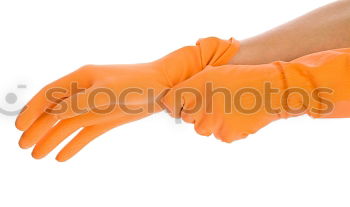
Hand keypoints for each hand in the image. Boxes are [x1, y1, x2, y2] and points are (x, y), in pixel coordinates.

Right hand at [15, 37, 238, 160]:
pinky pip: (86, 132)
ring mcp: (96, 106)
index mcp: (82, 79)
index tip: (20, 127)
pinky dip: (74, 143)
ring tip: (37, 155)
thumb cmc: (137, 84)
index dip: (33, 110)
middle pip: (55, 112)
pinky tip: (62, 155)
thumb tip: (54, 112)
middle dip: (38, 128)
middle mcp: (85, 91)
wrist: (163, 88)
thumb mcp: (107, 92)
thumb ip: (81, 102)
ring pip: (69, 124)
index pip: (50, 95)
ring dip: (52, 138)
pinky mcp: (107, 118)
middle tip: (23, 146)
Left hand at [162, 49, 349, 141]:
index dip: (175, 104)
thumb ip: (194, 85)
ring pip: (203, 129)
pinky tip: (238, 117)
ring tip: (229, 109)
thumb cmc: (242, 77)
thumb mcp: (214, 73)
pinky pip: (219, 135)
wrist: (270, 90)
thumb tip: (180, 100)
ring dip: (211, 122)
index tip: (182, 104)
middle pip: (187, 118)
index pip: (170, 102)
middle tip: (216, 103)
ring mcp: (211, 123)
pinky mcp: (224, 135)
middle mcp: (198, 106)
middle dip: (197, 113)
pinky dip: (226, 129)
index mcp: (194, 88)